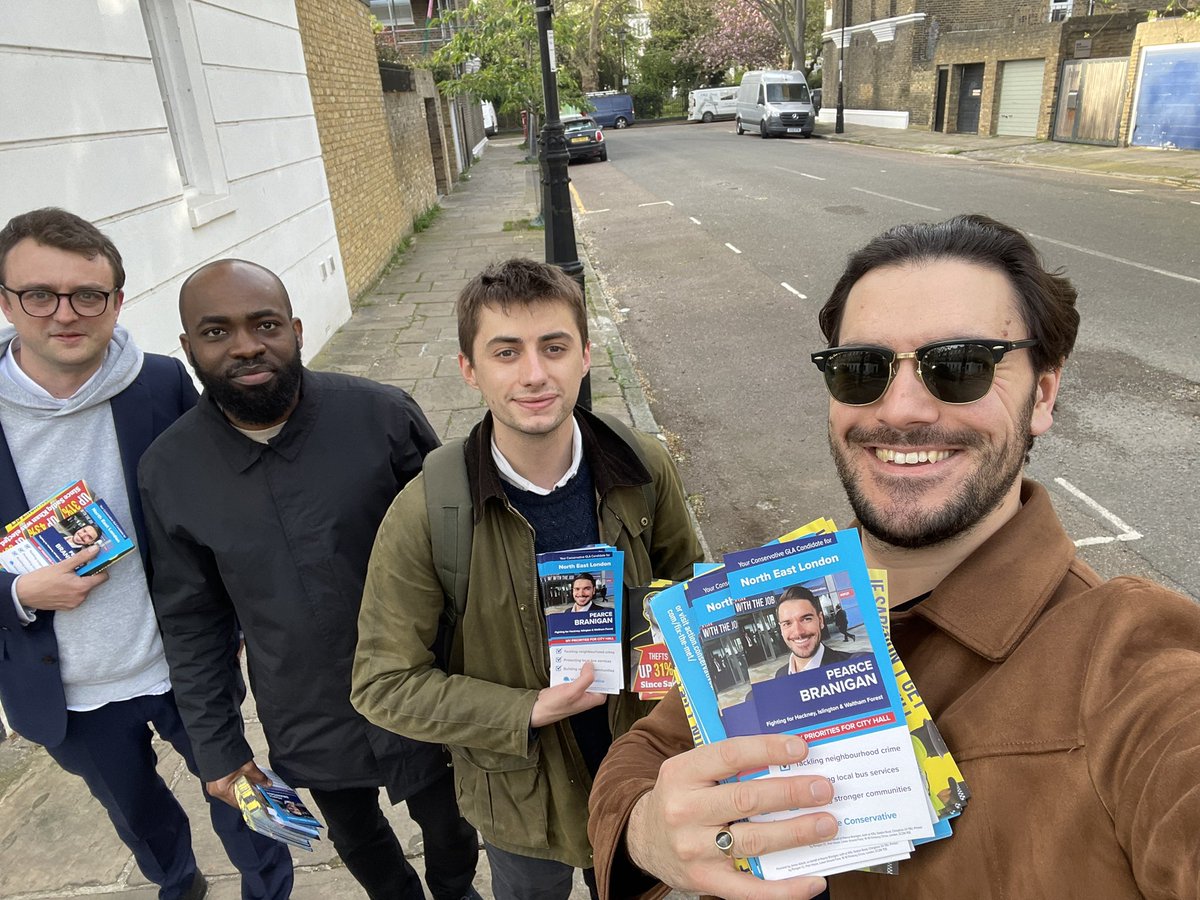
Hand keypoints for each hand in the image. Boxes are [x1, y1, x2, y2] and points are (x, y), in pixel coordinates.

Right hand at [14, 546, 106, 610]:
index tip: (94, 562)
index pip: (102, 577)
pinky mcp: (66, 607)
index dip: (99, 568)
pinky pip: (75, 596)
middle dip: (86, 575)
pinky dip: (71, 589)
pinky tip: (60, 584)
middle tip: (74, 568)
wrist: (24, 593)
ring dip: (78, 582)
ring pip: (83, 589)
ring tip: (64, 576)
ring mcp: (73, 604)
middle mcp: (80, 598)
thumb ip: (82, 558)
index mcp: (82, 587)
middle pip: (92, 583)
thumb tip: (96, 549)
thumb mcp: (63, 565)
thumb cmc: (42, 579)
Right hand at [206, 760, 268, 808]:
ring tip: (250, 782)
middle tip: (258, 790)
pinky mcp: (214, 780)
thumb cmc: (227, 754)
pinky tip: (243, 778)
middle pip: (235, 798)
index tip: (260, 800)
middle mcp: (215, 791)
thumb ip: (258, 777)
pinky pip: (227, 787)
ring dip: (242, 788)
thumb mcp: (247, 767)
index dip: (251, 802)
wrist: (217, 742)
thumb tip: (267, 783)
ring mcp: (213, 786)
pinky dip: (236, 784)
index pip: (238, 804)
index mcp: (221, 790)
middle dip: (247, 794)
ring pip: (231, 792)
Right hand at [530, 661, 606, 727]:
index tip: (605, 665)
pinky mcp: (568, 687)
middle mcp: (585, 696)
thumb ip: (585, 678)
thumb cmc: (555, 705)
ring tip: (581, 658)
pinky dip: (572, 670)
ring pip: (583, 676)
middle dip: (593, 669)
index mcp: (591, 700)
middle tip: (593, 657)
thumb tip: (591, 666)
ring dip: (581, 668)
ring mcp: (576, 691)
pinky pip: (573, 676)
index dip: (606, 676)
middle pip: (594, 680)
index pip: (606, 687)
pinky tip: (570, 664)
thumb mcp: (573, 691)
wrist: (538, 708)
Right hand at [625, 734, 835, 898]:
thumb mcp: (690, 771)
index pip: (730, 755)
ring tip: (827, 824)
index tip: (802, 749)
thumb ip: (727, 763)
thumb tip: (787, 756)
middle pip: (746, 799)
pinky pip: (751, 888)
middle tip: (824, 789)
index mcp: (681, 773)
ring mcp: (694, 848)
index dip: (767, 750)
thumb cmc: (681, 798)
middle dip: (791, 793)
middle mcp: (684, 810)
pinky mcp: (705, 880)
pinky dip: (786, 888)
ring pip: (753, 840)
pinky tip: (813, 880)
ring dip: (796, 832)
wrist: (643, 839)